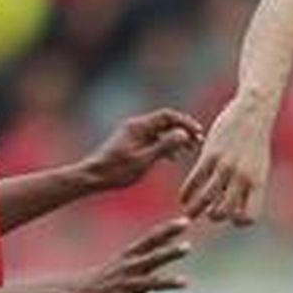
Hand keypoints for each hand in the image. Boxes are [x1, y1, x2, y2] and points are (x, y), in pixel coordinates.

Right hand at [71, 218, 190, 292]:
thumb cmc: (110, 277)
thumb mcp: (126, 261)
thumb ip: (148, 254)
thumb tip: (171, 244)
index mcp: (131, 255)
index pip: (152, 238)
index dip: (168, 229)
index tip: (185, 221)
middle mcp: (130, 267)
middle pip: (153, 257)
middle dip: (170, 252)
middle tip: (188, 247)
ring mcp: (127, 285)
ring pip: (151, 282)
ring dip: (168, 282)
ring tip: (186, 282)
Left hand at [82, 109, 204, 191]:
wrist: (94, 176)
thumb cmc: (117, 170)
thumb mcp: (144, 160)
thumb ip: (165, 146)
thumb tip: (184, 134)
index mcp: (139, 126)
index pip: (168, 116)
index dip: (185, 122)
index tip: (198, 133)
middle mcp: (136, 126)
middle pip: (165, 122)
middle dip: (183, 131)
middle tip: (198, 143)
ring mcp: (133, 134)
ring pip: (160, 132)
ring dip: (175, 140)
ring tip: (189, 151)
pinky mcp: (131, 143)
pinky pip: (153, 140)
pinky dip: (165, 146)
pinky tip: (173, 158)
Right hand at [179, 93, 273, 225]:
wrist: (252, 114)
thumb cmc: (256, 144)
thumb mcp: (260, 169)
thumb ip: (248, 189)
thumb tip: (233, 209)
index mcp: (258, 183)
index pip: (250, 216)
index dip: (239, 221)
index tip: (231, 216)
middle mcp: (243, 177)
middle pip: (225, 212)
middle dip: (215, 217)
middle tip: (208, 214)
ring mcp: (226, 166)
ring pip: (206, 199)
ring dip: (195, 211)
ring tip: (189, 214)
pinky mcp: (211, 155)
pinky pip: (195, 180)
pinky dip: (186, 193)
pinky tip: (182, 197)